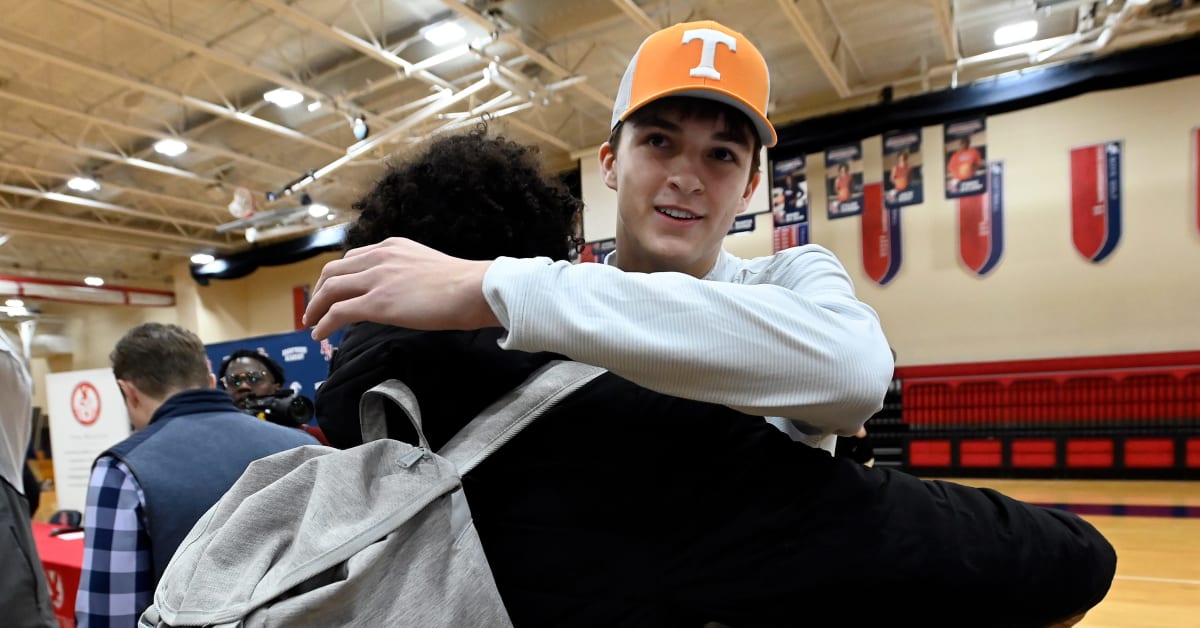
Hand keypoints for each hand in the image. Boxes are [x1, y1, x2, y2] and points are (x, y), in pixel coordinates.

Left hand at [303, 237, 498, 339]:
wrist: (474, 289)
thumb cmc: (464, 284)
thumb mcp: (429, 267)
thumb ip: (409, 274)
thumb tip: (405, 294)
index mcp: (392, 246)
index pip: (354, 258)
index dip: (338, 276)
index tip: (334, 290)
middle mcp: (379, 257)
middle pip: (334, 270)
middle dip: (320, 290)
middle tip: (316, 307)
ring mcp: (376, 279)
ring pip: (331, 289)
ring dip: (316, 307)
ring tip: (311, 322)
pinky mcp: (377, 303)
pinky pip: (338, 312)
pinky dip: (324, 323)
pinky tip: (319, 334)